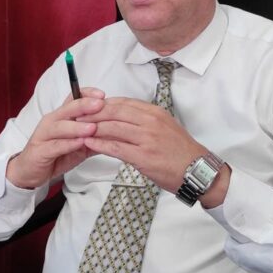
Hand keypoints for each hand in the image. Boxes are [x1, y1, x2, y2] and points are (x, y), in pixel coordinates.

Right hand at [7, 88, 104, 188]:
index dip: (87, 94)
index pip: (73, 98)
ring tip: (92, 127)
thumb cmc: (55, 154)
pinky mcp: (40, 151)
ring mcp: (44, 135)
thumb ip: (94, 136)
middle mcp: (52, 121)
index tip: (102, 95)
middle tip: (100, 104)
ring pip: (60, 126)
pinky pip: (55, 146)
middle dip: (84, 105)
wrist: (31, 171)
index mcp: (61, 116)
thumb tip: (116, 132)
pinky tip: (79, 143)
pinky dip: (67, 144)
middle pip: (67, 108)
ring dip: (77, 126)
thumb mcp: (79, 144)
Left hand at [80, 97, 208, 193]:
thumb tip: (121, 117)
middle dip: (92, 113)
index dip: (102, 103)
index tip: (88, 106)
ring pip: (113, 128)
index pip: (122, 102)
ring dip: (92, 127)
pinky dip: (99, 144)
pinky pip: (116, 147)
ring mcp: (147, 139)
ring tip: (77, 128)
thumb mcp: (164, 126)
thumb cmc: (179, 151)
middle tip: (76, 115)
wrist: (196, 170)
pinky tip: (88, 143)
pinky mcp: (143, 156)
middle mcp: (150, 121)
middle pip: (114, 112)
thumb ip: (143, 120)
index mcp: (154, 112)